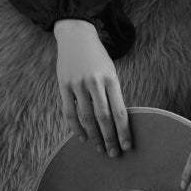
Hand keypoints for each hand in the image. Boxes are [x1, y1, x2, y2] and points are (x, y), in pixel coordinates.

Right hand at [54, 19, 131, 157]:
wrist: (76, 36)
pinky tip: (82, 138)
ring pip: (86, 118)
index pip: (119, 111)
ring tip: (100, 148)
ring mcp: (78, 84)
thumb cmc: (97, 58)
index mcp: (111, 78)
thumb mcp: (110, 71)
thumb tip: (117, 122)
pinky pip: (69, 112)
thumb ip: (112, 93)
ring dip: (94, 136)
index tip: (127, 146)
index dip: (123, 131)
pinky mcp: (64, 85)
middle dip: (110, 138)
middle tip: (114, 154)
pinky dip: (76, 128)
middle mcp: (95, 82)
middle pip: (104, 117)